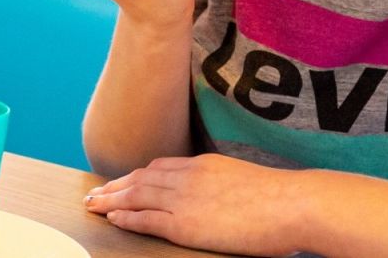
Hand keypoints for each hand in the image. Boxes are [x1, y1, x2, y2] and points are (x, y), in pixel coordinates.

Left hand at [84, 154, 307, 255]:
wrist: (293, 203)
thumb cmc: (283, 198)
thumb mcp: (246, 180)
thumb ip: (225, 184)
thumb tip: (222, 196)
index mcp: (205, 165)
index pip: (161, 167)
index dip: (137, 175)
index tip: (124, 180)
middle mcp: (189, 177)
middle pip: (141, 179)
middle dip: (116, 186)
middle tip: (96, 193)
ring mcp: (185, 199)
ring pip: (136, 196)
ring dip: (112, 200)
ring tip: (94, 205)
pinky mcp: (185, 223)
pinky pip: (146, 219)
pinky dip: (126, 218)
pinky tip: (113, 219)